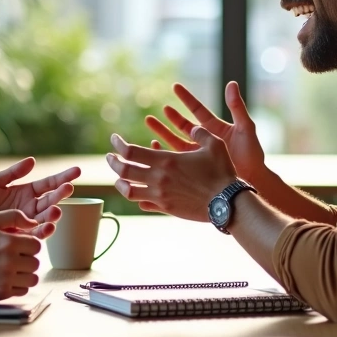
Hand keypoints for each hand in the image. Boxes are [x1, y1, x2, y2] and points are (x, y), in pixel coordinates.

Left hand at [0, 157, 79, 239]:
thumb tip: (32, 160)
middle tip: (69, 188)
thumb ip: (13, 173)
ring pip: (47, 219)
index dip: (62, 177)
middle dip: (61, 194)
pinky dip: (44, 231)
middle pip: (51, 200)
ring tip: (57, 210)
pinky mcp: (21, 237)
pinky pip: (36, 235)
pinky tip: (47, 227)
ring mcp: (26, 223)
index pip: (48, 184)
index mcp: (25, 192)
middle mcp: (30, 207)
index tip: (77, 171)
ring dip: (54, 215)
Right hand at [0, 210, 41, 301]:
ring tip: (12, 269)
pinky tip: (6, 279)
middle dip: (27, 259)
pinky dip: (17, 286)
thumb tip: (33, 222)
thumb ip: (11, 217)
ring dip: (25, 274)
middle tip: (15, 257)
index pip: (37, 245)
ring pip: (32, 279)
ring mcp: (5, 279)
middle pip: (35, 263)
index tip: (20, 246)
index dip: (29, 244)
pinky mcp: (0, 293)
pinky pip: (22, 291)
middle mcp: (10, 262)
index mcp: (8, 242)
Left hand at [105, 128, 237, 221]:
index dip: (118, 145)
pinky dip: (137, 198)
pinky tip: (138, 193)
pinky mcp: (166, 209)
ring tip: (119, 178)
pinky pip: (143, 204)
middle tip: (110, 157)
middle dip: (113, 163)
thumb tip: (192, 128)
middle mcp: (158, 179)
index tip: (114, 140)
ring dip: (120, 183)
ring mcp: (160, 196)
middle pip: (124, 172)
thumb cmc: (222, 172)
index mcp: (166, 161)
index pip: (131, 152)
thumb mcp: (214, 145)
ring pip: (129, 192)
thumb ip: (200, 133)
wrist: (227, 203)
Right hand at [145, 82, 266, 186]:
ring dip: (163, 131)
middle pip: (183, 125)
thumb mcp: (245, 128)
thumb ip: (237, 107)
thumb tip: (232, 83)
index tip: (175, 86)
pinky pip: (177, 159)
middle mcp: (205, 141)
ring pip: (176, 141)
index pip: (197, 110)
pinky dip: (165, 152)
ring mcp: (199, 155)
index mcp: (215, 129)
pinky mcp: (195, 169)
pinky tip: (154, 146)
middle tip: (160, 107)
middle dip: (170, 117)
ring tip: (149, 122)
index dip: (187, 99)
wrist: (254, 181)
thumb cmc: (252, 155)